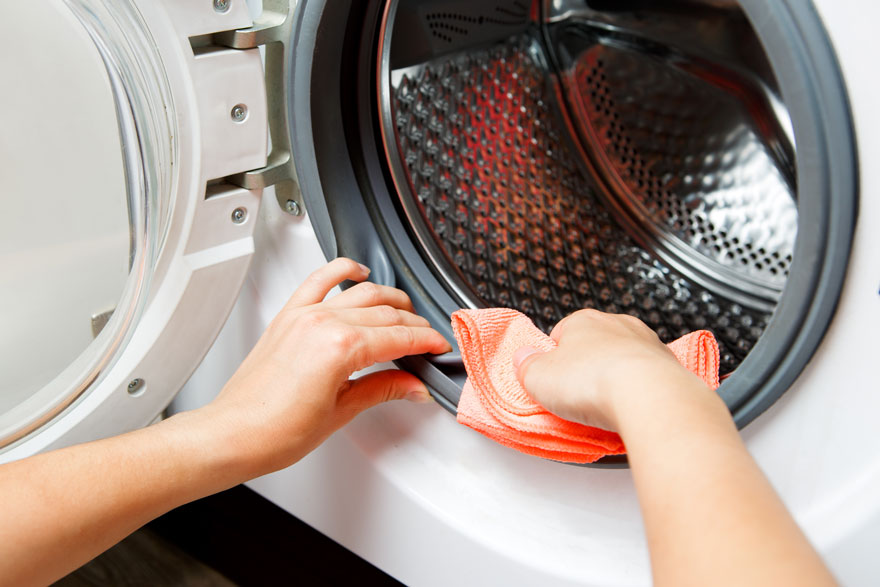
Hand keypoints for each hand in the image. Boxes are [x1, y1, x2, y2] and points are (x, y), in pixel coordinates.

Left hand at [196, 258, 450, 476]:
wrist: (233, 434)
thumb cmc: (276, 431)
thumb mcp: (341, 412)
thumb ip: (383, 389)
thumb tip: (413, 386)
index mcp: (341, 348)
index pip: (398, 337)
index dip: (426, 341)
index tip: (439, 346)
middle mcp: (323, 323)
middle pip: (385, 313)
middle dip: (414, 324)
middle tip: (428, 338)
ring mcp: (304, 315)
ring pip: (360, 292)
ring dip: (389, 298)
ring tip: (405, 312)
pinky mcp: (288, 315)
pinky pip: (318, 279)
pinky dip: (340, 270)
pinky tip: (357, 272)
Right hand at [512, 309, 709, 430]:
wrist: (649, 396)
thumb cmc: (595, 380)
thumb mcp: (538, 377)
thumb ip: (526, 366)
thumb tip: (522, 359)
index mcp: (582, 320)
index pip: (560, 335)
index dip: (552, 360)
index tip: (549, 379)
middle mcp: (617, 325)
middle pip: (594, 347)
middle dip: (585, 369)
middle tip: (575, 396)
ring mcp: (646, 344)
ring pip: (623, 362)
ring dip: (614, 380)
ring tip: (603, 407)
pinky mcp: (669, 366)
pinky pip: (647, 379)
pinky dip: (639, 393)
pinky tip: (629, 409)